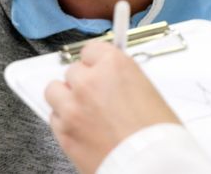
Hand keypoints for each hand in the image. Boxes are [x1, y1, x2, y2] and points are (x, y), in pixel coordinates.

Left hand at [45, 42, 180, 172]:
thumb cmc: (157, 136)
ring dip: (67, 97)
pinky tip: (81, 128)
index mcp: (114, 65)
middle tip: (97, 96)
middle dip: (83, 82)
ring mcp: (72, 107)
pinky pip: (53, 118)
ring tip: (83, 110)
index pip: (91, 49)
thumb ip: (123, 80)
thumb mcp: (148, 93)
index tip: (98, 67)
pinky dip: (64, 121)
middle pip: (73, 70)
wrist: (149, 165)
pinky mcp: (63, 132)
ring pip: (54, 90)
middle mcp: (89, 82)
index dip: (96, 61)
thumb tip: (113, 80)